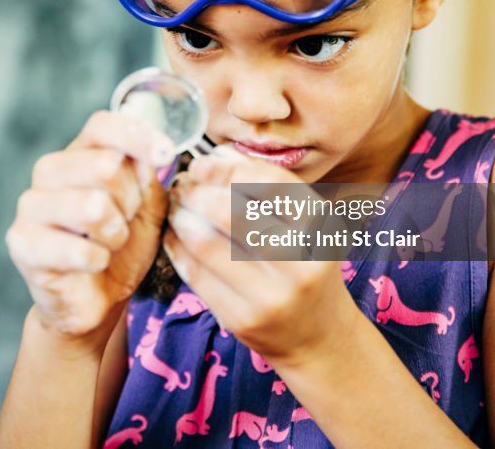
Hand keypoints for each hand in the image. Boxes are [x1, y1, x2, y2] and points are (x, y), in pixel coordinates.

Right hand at [6, 111, 174, 344]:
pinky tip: (92, 265)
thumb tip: (150, 151)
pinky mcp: (22, 243)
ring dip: (116, 234)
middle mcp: (48, 171)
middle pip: (105, 166)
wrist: (95, 300)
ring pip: (93, 207)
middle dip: (131, 201)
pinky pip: (79, 249)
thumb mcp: (146, 206)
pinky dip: (99, 261)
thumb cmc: (120, 247)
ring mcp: (30, 206)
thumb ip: (147, 174)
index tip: (166, 155)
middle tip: (126, 221)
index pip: (103, 125)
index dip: (138, 135)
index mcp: (79, 153)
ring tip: (109, 244)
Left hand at [163, 153, 358, 365]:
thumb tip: (217, 156)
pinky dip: (177, 248)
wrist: (317, 338)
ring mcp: (270, 295)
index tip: (201, 163)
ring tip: (176, 207)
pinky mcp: (241, 319)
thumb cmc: (305, 268)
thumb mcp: (305, 226)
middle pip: (233, 213)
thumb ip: (267, 191)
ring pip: (207, 244)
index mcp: (320, 228)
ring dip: (181, 218)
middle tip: (181, 184)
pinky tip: (174, 235)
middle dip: (196, 192)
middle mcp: (300, 262)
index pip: (270, 183)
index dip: (228, 168)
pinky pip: (196, 275)